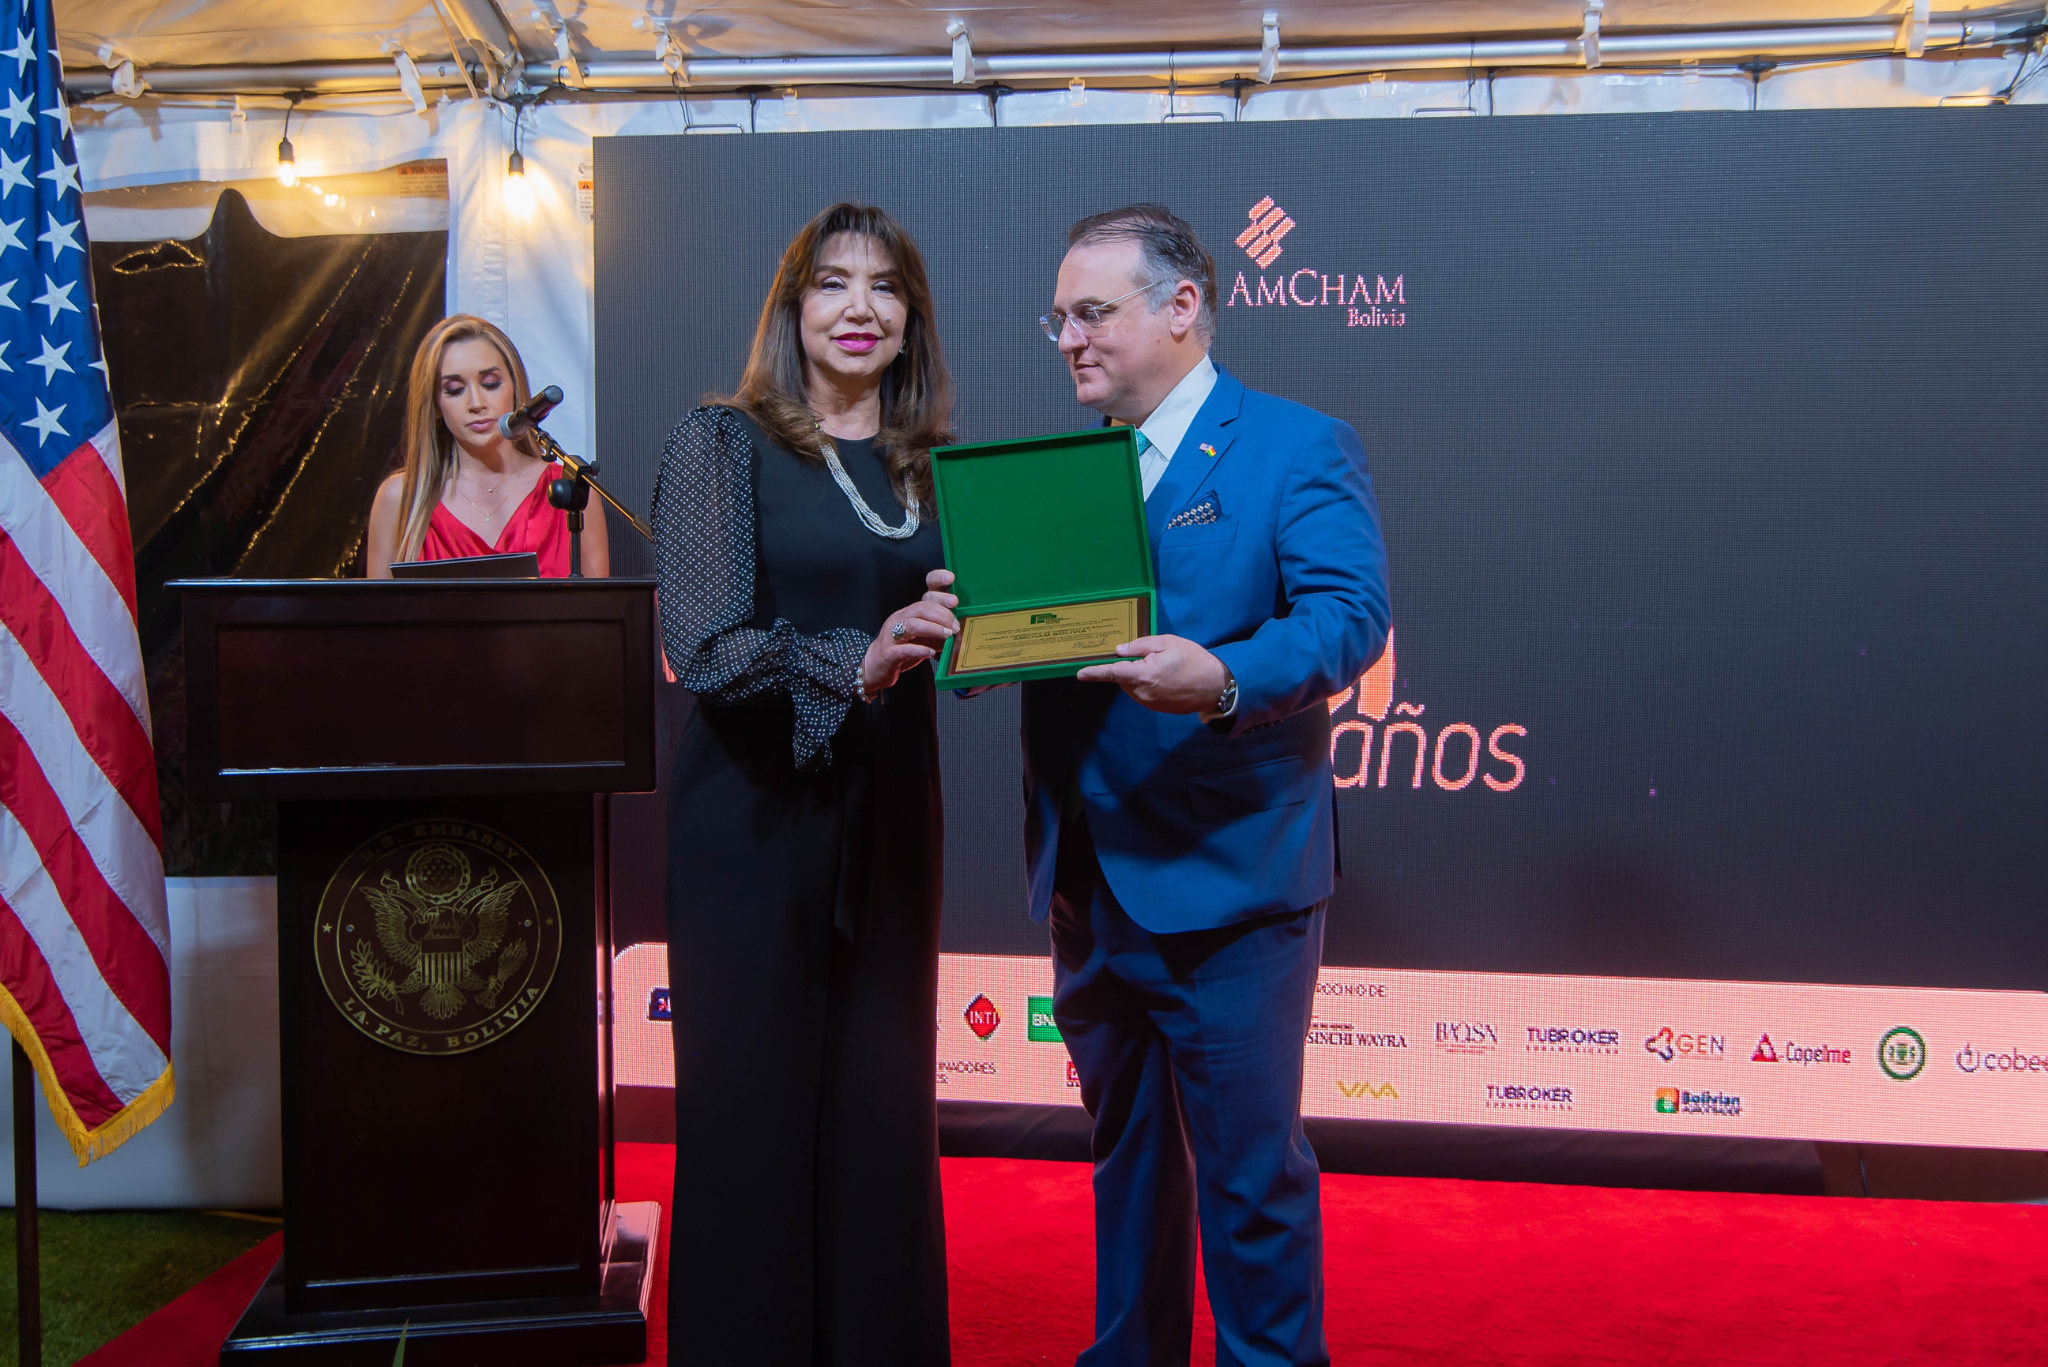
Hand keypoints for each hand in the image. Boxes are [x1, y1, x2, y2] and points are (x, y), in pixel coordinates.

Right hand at [862, 569, 959, 695]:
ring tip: (948, 635)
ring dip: (933, 628)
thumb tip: (960, 627)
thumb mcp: (924, 637)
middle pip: (921, 608)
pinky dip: (919, 649)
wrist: (876, 667)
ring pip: (912, 625)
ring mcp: (892, 635)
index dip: (936, 582)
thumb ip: (939, 630)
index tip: (951, 579)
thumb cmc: (903, 649)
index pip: (925, 594)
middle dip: (942, 614)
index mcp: (910, 612)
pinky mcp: (888, 653)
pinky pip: (904, 649)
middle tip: (956, 625)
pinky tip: (931, 652)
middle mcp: (900, 619)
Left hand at [1075, 635, 1229, 713]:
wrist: (1215, 686)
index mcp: (1143, 675)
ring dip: (1139, 675)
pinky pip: (1143, 693)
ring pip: (1133, 686)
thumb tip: (1120, 651)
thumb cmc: (1193, 660)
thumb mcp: (1168, 643)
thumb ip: (1141, 646)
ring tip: (1165, 668)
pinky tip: (1166, 678)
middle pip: (1123, 678)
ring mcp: (1149, 703)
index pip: (1113, 673)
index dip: (1095, 672)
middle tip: (1154, 656)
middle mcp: (1142, 692)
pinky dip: (1147, 684)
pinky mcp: (1156, 708)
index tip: (1080, 673)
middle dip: (1130, 666)